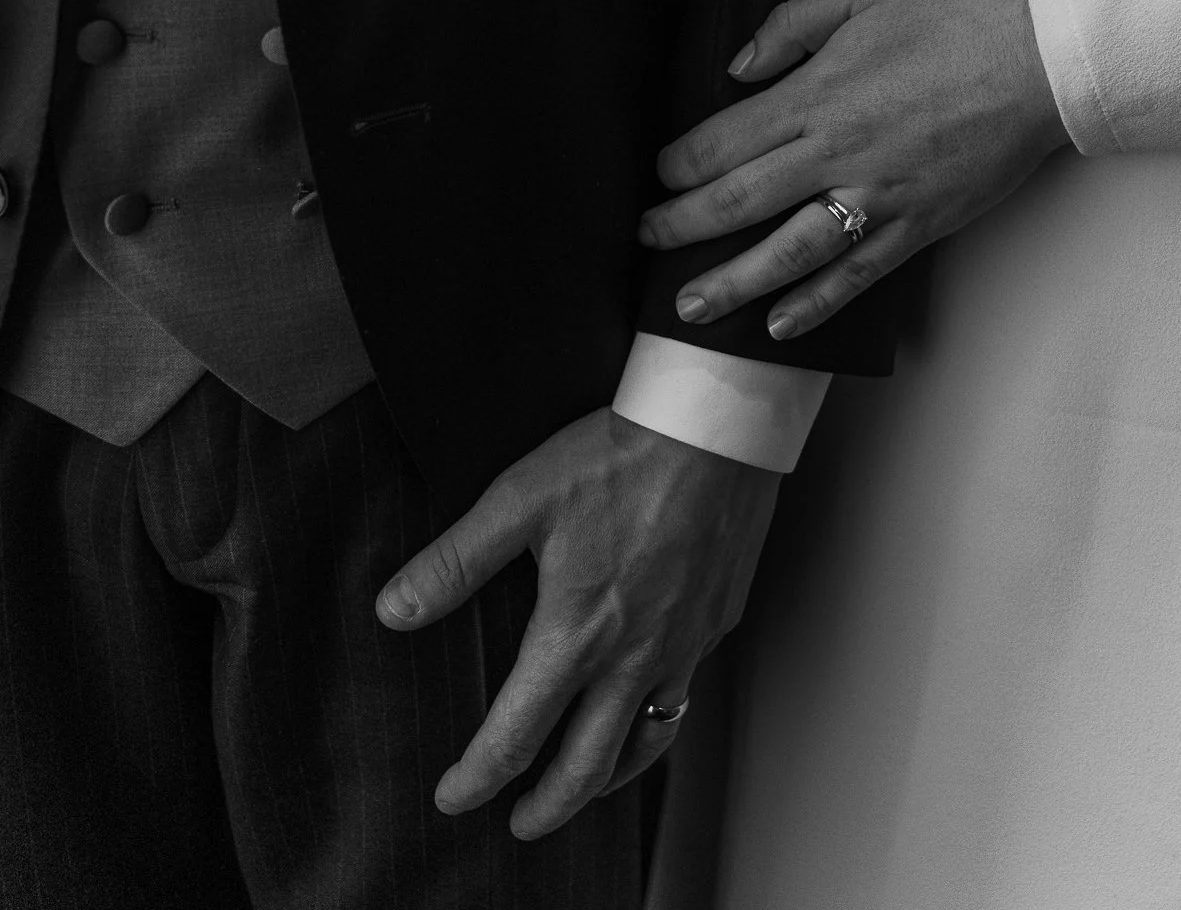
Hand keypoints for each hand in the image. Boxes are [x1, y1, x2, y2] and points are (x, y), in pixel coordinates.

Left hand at [375, 408, 777, 837]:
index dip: (477, 778)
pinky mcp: (718, 620)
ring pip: (647, 743)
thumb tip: (393, 611)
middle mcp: (634, 657)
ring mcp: (684, 644)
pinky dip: (657, 721)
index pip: (516, 736)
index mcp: (576, 635)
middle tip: (519, 823)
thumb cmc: (619, 457)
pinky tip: (647, 702)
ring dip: (608, 778)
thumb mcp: (519, 499)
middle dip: (547, 807)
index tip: (453, 797)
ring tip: (585, 786)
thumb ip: (455, 562)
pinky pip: (686, 692)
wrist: (714, 427)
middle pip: (587, 768)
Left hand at [639, 0, 1070, 337]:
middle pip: (740, 202)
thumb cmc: (950, 20)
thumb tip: (736, 69)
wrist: (1038, 59)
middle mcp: (838, 153)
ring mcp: (878, 197)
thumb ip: (789, 27)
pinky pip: (856, 276)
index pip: (725, 141)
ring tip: (689, 307)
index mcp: (818, 95)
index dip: (680, 165)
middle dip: (682, 226)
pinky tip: (778, 327)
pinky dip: (814, 306)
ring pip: (787, 253)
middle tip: (646, 240)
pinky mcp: (917, 226)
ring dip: (732, 283)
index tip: (657, 177)